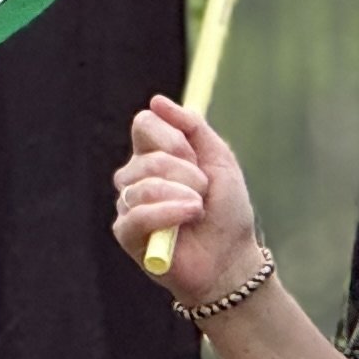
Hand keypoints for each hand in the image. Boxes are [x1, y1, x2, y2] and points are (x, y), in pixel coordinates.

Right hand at [112, 96, 263, 303]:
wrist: (232, 258)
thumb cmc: (226, 211)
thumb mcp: (219, 159)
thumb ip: (192, 126)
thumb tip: (156, 101)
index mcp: (155, 155)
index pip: (144, 124)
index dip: (173, 138)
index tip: (196, 158)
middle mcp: (137, 177)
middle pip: (147, 156)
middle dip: (185, 172)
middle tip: (203, 192)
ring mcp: (128, 205)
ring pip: (141, 185)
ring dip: (180, 195)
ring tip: (198, 209)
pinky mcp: (127, 234)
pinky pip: (134, 214)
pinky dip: (166, 213)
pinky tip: (187, 218)